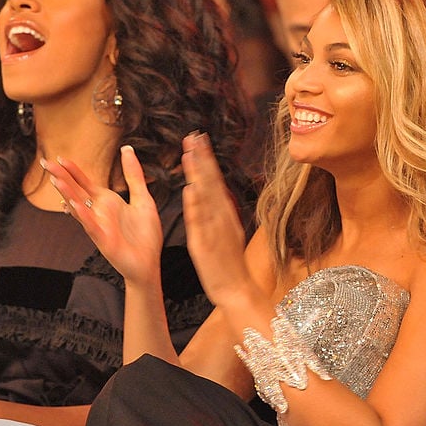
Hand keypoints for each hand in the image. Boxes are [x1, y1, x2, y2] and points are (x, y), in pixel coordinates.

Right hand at [42, 146, 162, 285]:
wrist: (149, 263)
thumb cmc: (145, 234)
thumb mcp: (143, 198)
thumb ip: (134, 175)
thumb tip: (127, 149)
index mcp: (107, 202)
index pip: (85, 183)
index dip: (73, 170)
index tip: (60, 156)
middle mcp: (99, 212)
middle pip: (76, 191)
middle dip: (62, 177)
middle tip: (45, 162)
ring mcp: (98, 225)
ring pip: (79, 206)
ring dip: (67, 194)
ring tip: (55, 180)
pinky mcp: (103, 238)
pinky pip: (89, 224)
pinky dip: (81, 214)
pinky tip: (72, 205)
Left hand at [182, 133, 253, 307]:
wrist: (237, 288)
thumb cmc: (230, 262)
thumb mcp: (228, 232)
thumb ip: (221, 212)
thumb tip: (215, 193)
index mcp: (226, 214)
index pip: (215, 181)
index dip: (207, 160)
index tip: (200, 140)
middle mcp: (222, 217)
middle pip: (211, 183)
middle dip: (202, 159)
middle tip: (193, 136)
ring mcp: (214, 229)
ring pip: (205, 197)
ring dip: (197, 175)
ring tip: (189, 155)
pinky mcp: (205, 244)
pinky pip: (199, 223)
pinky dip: (196, 207)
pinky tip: (190, 191)